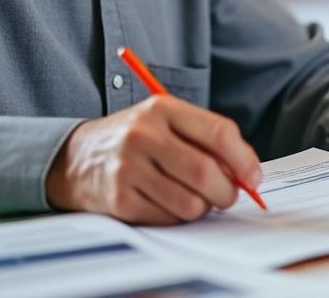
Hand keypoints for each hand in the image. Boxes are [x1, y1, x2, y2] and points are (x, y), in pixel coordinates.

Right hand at [46, 96, 260, 224]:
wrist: (75, 157)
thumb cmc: (134, 140)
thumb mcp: (165, 123)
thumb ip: (205, 140)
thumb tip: (246, 174)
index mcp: (162, 108)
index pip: (219, 133)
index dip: (244, 160)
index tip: (253, 178)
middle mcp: (143, 135)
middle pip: (207, 172)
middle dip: (227, 192)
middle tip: (227, 196)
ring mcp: (128, 168)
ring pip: (191, 203)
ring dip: (201, 208)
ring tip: (193, 198)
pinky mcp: (119, 200)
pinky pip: (168, 219)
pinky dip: (177, 217)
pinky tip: (166, 203)